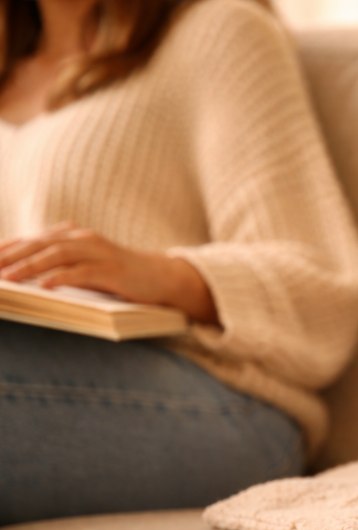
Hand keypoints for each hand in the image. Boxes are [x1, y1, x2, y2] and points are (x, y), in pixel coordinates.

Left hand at [0, 222, 218, 323]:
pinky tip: (45, 286)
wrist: (163, 277)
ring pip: (58, 255)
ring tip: (9, 278)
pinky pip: (83, 272)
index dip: (7, 249)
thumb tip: (22, 274)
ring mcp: (100, 253)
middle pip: (40, 244)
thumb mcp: (85, 267)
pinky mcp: (114, 270)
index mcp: (74, 237)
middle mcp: (84, 239)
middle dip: (11, 256)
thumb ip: (59, 265)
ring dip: (30, 266)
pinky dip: (62, 278)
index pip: (33, 240)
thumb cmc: (120, 276)